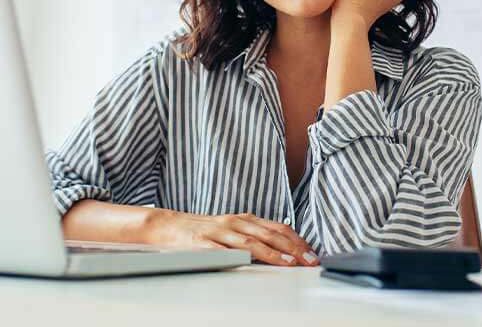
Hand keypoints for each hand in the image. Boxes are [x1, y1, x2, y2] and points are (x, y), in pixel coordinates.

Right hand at [144, 210, 318, 266]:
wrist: (169, 225)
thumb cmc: (205, 230)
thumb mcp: (233, 229)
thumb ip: (255, 235)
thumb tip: (284, 247)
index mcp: (245, 219)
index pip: (277, 228)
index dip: (297, 240)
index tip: (312, 253)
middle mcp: (235, 223)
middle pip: (268, 234)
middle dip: (292, 248)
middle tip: (309, 260)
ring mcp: (218, 232)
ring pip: (249, 242)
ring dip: (271, 253)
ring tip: (288, 263)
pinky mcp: (201, 243)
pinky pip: (220, 250)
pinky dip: (235, 255)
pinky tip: (248, 262)